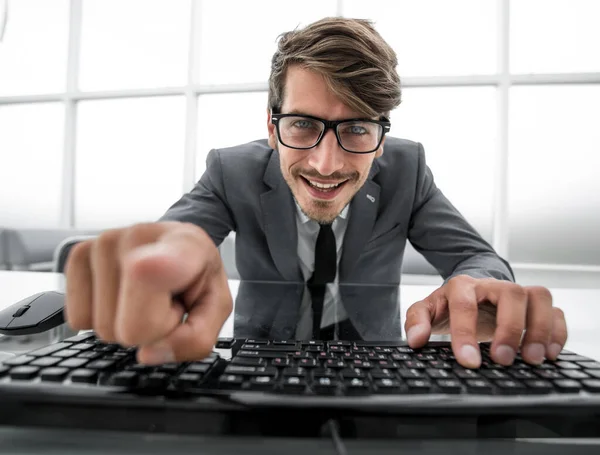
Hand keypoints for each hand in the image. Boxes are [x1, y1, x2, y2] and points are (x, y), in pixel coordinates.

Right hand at [65, 222, 232, 364]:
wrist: (180, 246)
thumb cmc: (197, 274)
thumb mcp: (216, 308)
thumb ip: (195, 338)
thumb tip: (148, 353)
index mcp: (184, 246)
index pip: (152, 264)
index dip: (147, 275)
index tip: (141, 268)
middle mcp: (137, 237)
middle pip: (128, 329)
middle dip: (150, 328)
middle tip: (166, 301)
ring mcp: (103, 243)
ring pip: (101, 328)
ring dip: (127, 320)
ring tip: (148, 295)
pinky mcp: (78, 255)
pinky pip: (77, 318)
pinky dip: (103, 315)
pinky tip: (124, 293)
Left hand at [404, 275, 567, 368]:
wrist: (471, 289)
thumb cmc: (450, 303)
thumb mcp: (428, 309)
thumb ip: (417, 321)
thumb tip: (416, 340)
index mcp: (463, 286)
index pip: (465, 305)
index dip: (466, 333)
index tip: (468, 361)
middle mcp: (493, 285)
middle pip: (511, 294)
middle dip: (510, 329)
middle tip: (502, 360)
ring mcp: (518, 293)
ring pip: (539, 297)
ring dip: (539, 329)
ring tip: (531, 359)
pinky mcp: (536, 306)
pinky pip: (555, 311)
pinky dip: (557, 332)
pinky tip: (550, 354)